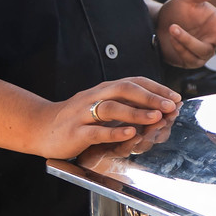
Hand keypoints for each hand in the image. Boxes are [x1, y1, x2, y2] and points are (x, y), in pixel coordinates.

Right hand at [33, 77, 181, 158]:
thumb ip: (125, 104)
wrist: (40, 127)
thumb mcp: (101, 106)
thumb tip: (157, 106)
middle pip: (124, 89)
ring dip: (136, 112)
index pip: (133, 82)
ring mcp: (83, 114)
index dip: (156, 88)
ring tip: (156, 117)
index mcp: (104, 90)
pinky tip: (129, 133)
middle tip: (171, 105)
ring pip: (111, 108)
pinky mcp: (75, 132)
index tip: (175, 97)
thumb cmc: (76, 118)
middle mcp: (94, 97)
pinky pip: (96, 131)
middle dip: (151, 97)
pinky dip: (114, 132)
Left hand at [157, 0, 215, 67]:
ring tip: (173, 28)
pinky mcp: (191, 61)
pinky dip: (180, 46)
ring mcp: (204, 51)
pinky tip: (172, 36)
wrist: (156, 24)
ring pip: (204, 51)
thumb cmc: (176, 10)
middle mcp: (215, 38)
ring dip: (188, 40)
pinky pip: (190, 57)